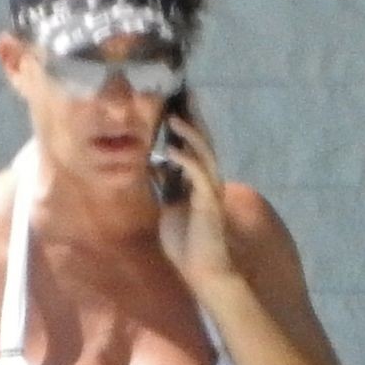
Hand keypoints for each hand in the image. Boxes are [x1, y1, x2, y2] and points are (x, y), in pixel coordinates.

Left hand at [157, 103, 234, 290]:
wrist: (203, 272)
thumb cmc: (187, 245)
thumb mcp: (168, 208)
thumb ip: (164, 186)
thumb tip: (154, 164)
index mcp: (197, 182)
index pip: (193, 146)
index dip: (185, 125)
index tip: (174, 103)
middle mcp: (207, 182)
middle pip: (202, 142)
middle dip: (193, 118)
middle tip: (184, 93)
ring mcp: (210, 191)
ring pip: (204, 154)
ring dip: (189, 135)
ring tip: (175, 117)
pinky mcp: (209, 204)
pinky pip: (198, 176)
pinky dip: (186, 161)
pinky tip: (171, 152)